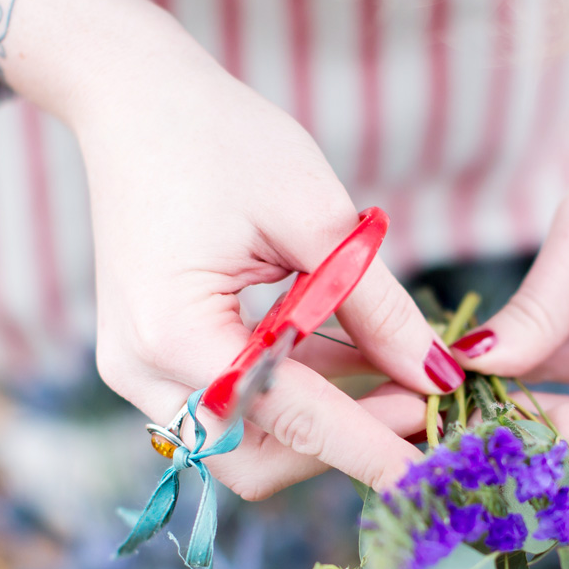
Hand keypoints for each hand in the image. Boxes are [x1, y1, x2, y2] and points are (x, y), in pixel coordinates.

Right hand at [0, 0, 462, 497]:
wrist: (133, 97)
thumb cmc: (220, 136)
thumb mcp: (316, 216)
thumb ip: (378, 307)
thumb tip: (435, 376)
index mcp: (176, 333)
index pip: (294, 420)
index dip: (372, 447)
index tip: (435, 470)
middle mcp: (141, 370)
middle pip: (256, 461)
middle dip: (341, 445)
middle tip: (417, 402)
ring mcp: (135, 371)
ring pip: (241, 445)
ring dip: (319, 423)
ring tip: (388, 369)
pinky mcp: (146, 361)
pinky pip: (226, 409)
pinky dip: (290, 396)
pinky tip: (346, 355)